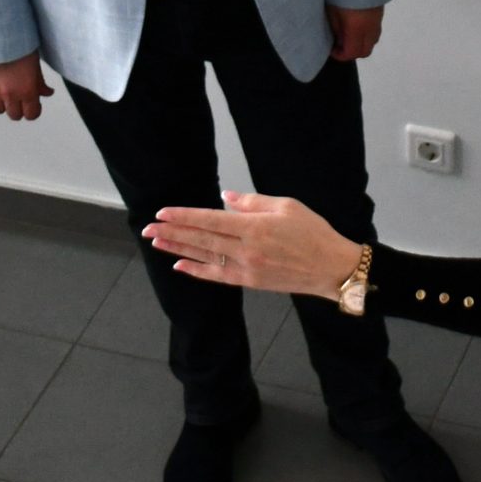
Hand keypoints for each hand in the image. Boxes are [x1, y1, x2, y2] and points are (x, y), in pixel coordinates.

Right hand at [0, 53, 54, 120]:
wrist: (0, 35)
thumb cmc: (22, 47)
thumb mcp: (36, 65)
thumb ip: (40, 83)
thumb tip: (48, 93)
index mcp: (27, 91)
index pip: (31, 115)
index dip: (33, 111)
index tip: (33, 104)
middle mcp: (10, 95)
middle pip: (15, 116)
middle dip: (18, 109)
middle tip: (20, 99)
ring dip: (3, 103)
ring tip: (6, 92)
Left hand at [146, 192, 358, 300]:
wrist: (332, 268)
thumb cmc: (314, 232)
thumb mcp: (287, 206)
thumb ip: (253, 202)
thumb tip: (224, 199)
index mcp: (255, 227)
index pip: (210, 220)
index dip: (184, 216)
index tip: (163, 213)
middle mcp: (246, 249)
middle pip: (201, 239)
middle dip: (172, 233)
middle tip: (149, 228)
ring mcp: (247, 268)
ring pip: (205, 257)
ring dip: (178, 250)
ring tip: (157, 243)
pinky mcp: (250, 282)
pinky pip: (217, 276)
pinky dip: (197, 271)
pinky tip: (180, 265)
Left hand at [327, 5, 384, 62]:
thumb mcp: (332, 10)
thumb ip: (336, 29)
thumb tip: (339, 41)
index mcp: (356, 28)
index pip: (351, 53)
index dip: (340, 56)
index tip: (332, 50)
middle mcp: (370, 28)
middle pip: (365, 52)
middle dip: (352, 53)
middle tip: (340, 45)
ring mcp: (378, 20)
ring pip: (372, 42)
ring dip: (362, 44)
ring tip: (349, 35)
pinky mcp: (380, 12)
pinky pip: (376, 31)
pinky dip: (367, 34)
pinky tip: (357, 25)